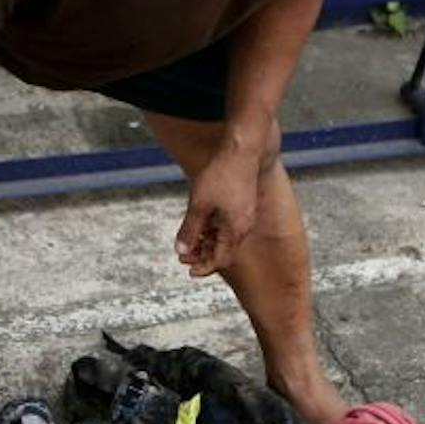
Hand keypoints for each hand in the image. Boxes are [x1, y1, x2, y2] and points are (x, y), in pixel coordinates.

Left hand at [174, 135, 267, 277]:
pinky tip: (199, 226)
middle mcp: (243, 226)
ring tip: (188, 243)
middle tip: (183, 258)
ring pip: (224, 237)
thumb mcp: (199, 204)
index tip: (190, 272)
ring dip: (206, 242)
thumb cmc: (221, 175)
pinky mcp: (241, 206)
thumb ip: (190, 230)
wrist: (242, 151)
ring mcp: (244, 216)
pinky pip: (227, 226)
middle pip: (222, 250)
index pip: (220, 259)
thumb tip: (180, 251)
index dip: (204, 267)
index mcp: (235, 230)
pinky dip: (212, 230)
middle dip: (202, 256)